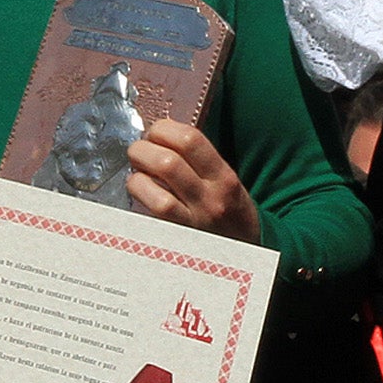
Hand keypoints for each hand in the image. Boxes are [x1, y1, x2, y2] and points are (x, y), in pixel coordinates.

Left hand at [127, 120, 261, 243]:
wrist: (245, 253)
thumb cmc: (231, 213)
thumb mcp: (226, 182)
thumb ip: (199, 158)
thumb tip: (161, 134)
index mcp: (224, 178)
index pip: (190, 140)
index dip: (164, 129)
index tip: (157, 132)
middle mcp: (210, 199)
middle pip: (167, 161)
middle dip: (143, 149)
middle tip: (140, 151)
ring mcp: (192, 220)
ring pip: (153, 187)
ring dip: (137, 173)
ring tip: (138, 172)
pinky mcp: (176, 236)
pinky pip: (150, 210)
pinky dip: (139, 193)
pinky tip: (140, 191)